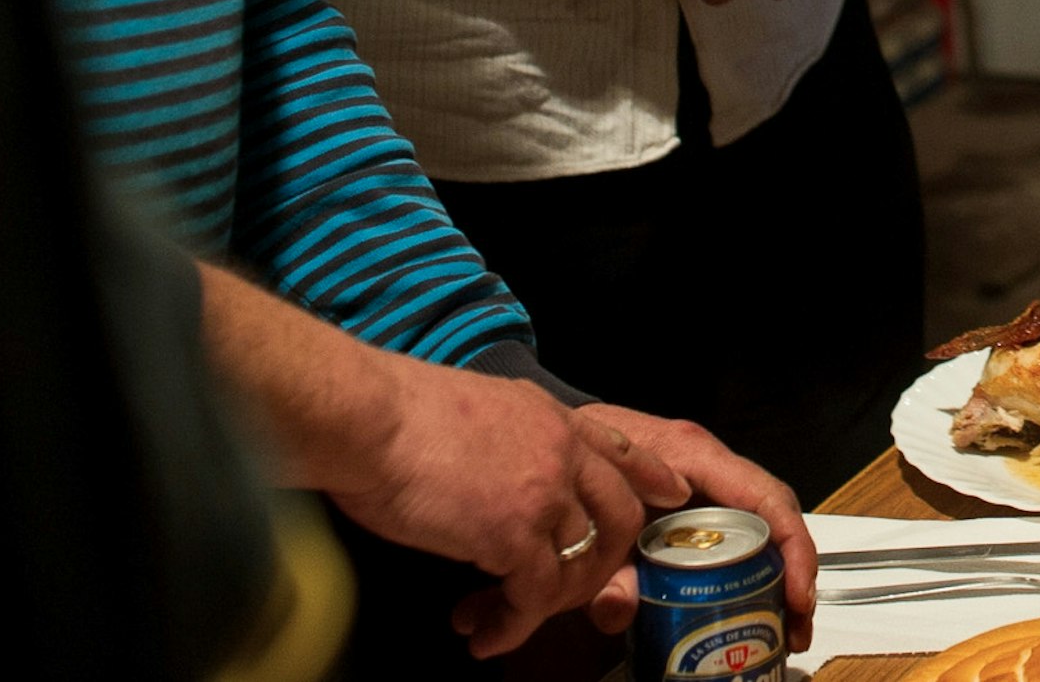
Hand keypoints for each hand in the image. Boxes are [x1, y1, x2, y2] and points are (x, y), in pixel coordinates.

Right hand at [324, 356, 679, 657]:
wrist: (370, 417)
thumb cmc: (399, 413)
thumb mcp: (480, 404)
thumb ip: (511, 431)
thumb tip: (500, 459)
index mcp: (552, 417)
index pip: (620, 449)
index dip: (649, 476)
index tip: (669, 493)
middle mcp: (561, 452)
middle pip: (618, 515)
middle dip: (605, 560)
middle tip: (572, 590)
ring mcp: (544, 493)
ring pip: (578, 563)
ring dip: (547, 603)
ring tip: (508, 623)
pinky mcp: (513, 533)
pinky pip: (533, 595)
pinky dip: (514, 624)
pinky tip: (489, 635)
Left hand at [569, 405, 817, 650]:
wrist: (558, 440)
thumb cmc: (578, 461)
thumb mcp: (589, 515)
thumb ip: (604, 567)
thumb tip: (620, 608)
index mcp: (693, 457)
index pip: (766, 498)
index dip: (792, 548)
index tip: (798, 594)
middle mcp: (711, 465)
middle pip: (775, 518)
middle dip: (794, 574)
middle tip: (796, 625)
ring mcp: (708, 482)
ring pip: (762, 528)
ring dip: (778, 577)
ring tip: (781, 626)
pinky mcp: (697, 501)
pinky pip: (738, 532)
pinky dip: (750, 571)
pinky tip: (746, 607)